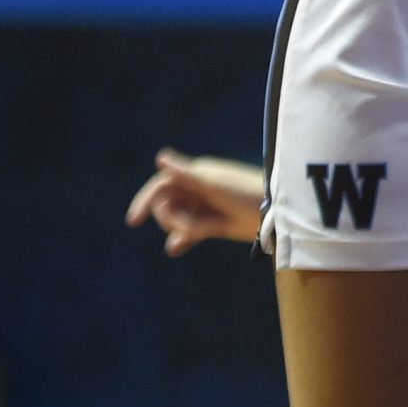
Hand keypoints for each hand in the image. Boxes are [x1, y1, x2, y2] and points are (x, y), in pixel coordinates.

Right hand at [125, 149, 264, 255]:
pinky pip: (188, 232)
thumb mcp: (213, 185)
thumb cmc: (244, 193)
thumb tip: (160, 157)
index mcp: (197, 173)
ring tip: (202, 231)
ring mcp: (205, 207)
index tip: (134, 221)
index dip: (146, 200)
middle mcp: (198, 188)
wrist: (273, 214)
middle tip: (194, 225)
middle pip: (168, 205)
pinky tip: (174, 249)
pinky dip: (180, 239)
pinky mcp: (213, 224)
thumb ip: (185, 174)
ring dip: (181, 229)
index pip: (161, 185)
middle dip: (172, 218)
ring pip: (177, 220)